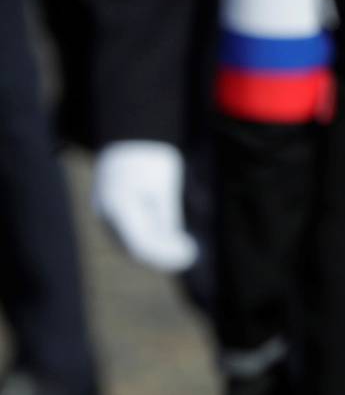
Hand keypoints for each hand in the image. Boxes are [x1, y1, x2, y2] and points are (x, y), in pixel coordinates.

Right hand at [93, 140, 199, 272]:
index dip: (167, 256)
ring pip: (129, 246)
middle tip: (191, 253)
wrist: (129, 137)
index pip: (141, 245)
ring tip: (185, 248)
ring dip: (156, 252)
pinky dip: (148, 242)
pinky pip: (126, 237)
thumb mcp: (165, 188)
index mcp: (120, 206)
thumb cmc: (150, 159)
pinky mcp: (107, 214)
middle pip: (133, 250)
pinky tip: (171, 239)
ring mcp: (103, 215)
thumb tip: (179, 246)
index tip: (191, 254)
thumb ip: (168, 218)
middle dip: (163, 256)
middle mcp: (105, 214)